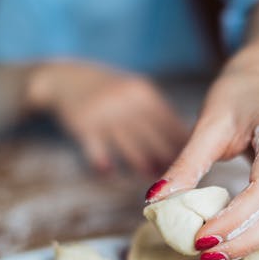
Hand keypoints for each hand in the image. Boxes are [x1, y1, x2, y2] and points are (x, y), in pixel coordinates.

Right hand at [27, 60, 187, 174]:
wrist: (64, 77)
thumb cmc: (107, 90)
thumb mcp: (134, 91)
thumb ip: (155, 113)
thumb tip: (182, 144)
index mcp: (144, 94)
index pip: (170, 123)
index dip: (183, 145)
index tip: (194, 164)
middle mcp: (127, 102)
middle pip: (154, 137)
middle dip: (168, 160)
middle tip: (179, 180)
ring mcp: (105, 114)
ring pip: (129, 146)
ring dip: (142, 165)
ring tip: (153, 182)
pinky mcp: (83, 125)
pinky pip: (97, 149)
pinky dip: (104, 163)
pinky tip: (110, 173)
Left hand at [145, 57, 258, 259]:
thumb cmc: (234, 98)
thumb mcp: (207, 124)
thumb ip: (186, 164)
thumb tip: (155, 201)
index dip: (234, 219)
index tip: (201, 238)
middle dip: (244, 241)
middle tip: (206, 256)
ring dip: (254, 244)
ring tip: (216, 254)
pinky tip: (234, 241)